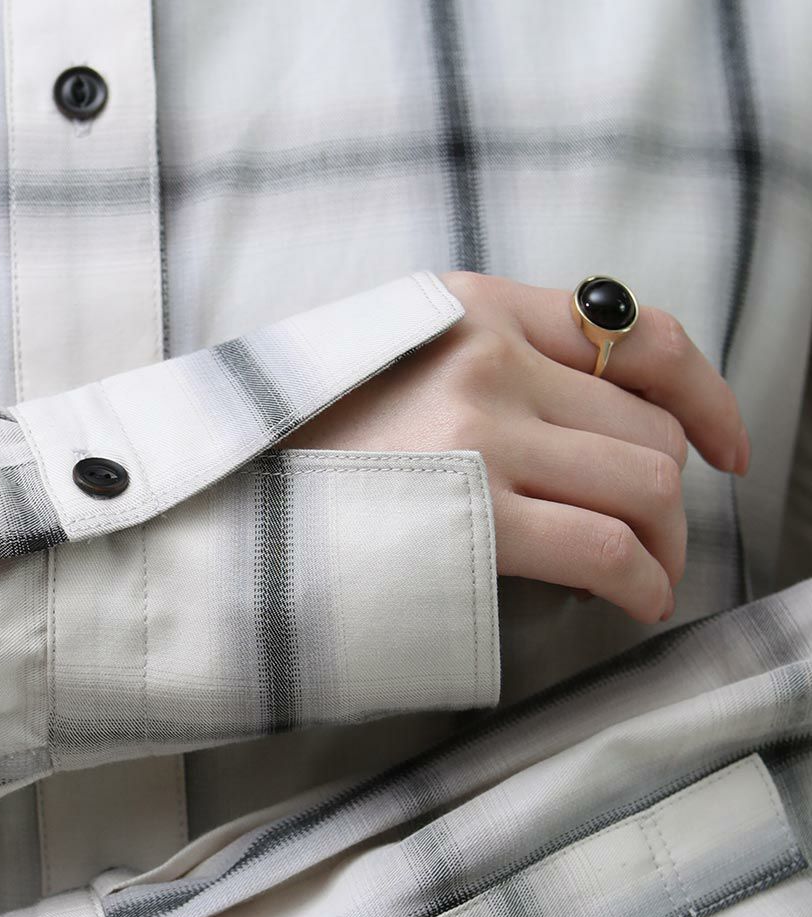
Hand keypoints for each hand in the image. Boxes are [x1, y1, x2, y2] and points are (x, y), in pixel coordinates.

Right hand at [279, 270, 750, 625]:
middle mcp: (485, 356)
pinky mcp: (475, 514)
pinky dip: (642, 584)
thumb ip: (449, 373)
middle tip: (651, 549)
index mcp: (461, 310)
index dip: (700, 393)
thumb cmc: (266, 464)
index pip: (632, 332)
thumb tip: (545, 430)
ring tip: (644, 585)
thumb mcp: (360, 370)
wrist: (195, 510)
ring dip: (664, 545)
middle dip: (669, 497)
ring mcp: (482, 431)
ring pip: (645, 483)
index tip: (721, 444)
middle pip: (646, 424)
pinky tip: (632, 606)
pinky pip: (607, 547)